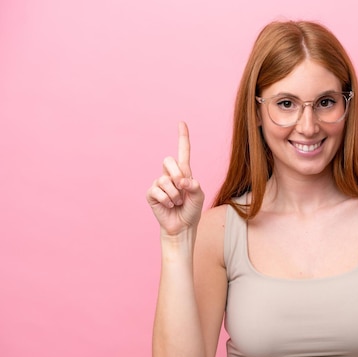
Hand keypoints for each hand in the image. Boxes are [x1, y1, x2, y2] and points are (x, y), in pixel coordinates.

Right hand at [146, 122, 204, 236]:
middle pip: (168, 160)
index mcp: (184, 172)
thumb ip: (194, 185)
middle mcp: (170, 175)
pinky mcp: (151, 193)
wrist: (182, 226)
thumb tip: (181, 181)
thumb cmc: (192, 210)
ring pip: (164, 179)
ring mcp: (159, 183)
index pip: (183, 151)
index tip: (182, 123)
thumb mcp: (199, 196)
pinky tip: (169, 206)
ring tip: (177, 202)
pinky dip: (166, 200)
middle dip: (177, 174)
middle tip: (182, 188)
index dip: (182, 137)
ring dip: (174, 194)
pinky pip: (157, 190)